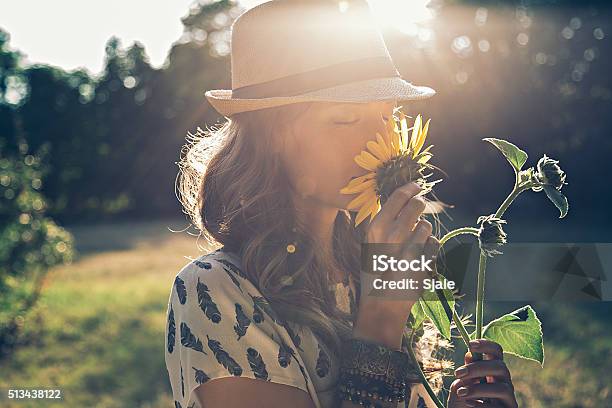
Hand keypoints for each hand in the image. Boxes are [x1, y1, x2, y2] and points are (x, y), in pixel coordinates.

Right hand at [351, 182, 439, 348]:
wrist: (380, 306)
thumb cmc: (375, 273)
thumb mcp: (370, 246)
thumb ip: (384, 223)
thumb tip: (403, 199)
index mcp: (375, 229)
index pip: (398, 197)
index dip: (410, 188)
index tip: (417, 185)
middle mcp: (391, 236)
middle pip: (417, 206)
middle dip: (420, 207)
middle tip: (419, 209)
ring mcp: (408, 249)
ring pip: (426, 226)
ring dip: (423, 231)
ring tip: (412, 244)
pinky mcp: (423, 263)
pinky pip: (434, 244)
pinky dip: (430, 249)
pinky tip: (418, 259)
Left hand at [447, 339, 517, 407]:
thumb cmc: (462, 401)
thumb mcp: (459, 386)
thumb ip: (466, 373)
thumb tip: (470, 355)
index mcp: (492, 370)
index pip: (497, 352)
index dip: (487, 344)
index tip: (470, 344)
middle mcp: (503, 381)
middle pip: (501, 367)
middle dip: (477, 368)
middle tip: (458, 373)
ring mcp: (508, 397)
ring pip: (503, 388)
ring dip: (479, 389)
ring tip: (461, 393)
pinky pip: (499, 406)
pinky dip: (482, 404)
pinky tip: (468, 403)